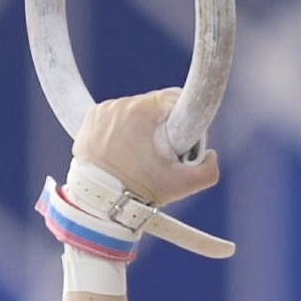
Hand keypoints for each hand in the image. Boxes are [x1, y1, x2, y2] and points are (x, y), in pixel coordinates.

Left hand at [78, 88, 219, 214]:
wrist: (97, 202)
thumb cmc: (138, 192)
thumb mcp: (181, 185)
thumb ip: (208, 170)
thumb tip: (211, 155)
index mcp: (145, 111)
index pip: (175, 98)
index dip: (183, 117)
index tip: (180, 138)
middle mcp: (123, 104)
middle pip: (153, 106)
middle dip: (160, 126)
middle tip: (157, 155)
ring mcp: (103, 110)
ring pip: (133, 111)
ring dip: (138, 128)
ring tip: (136, 156)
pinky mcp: (90, 117)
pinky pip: (113, 117)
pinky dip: (118, 130)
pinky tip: (120, 151)